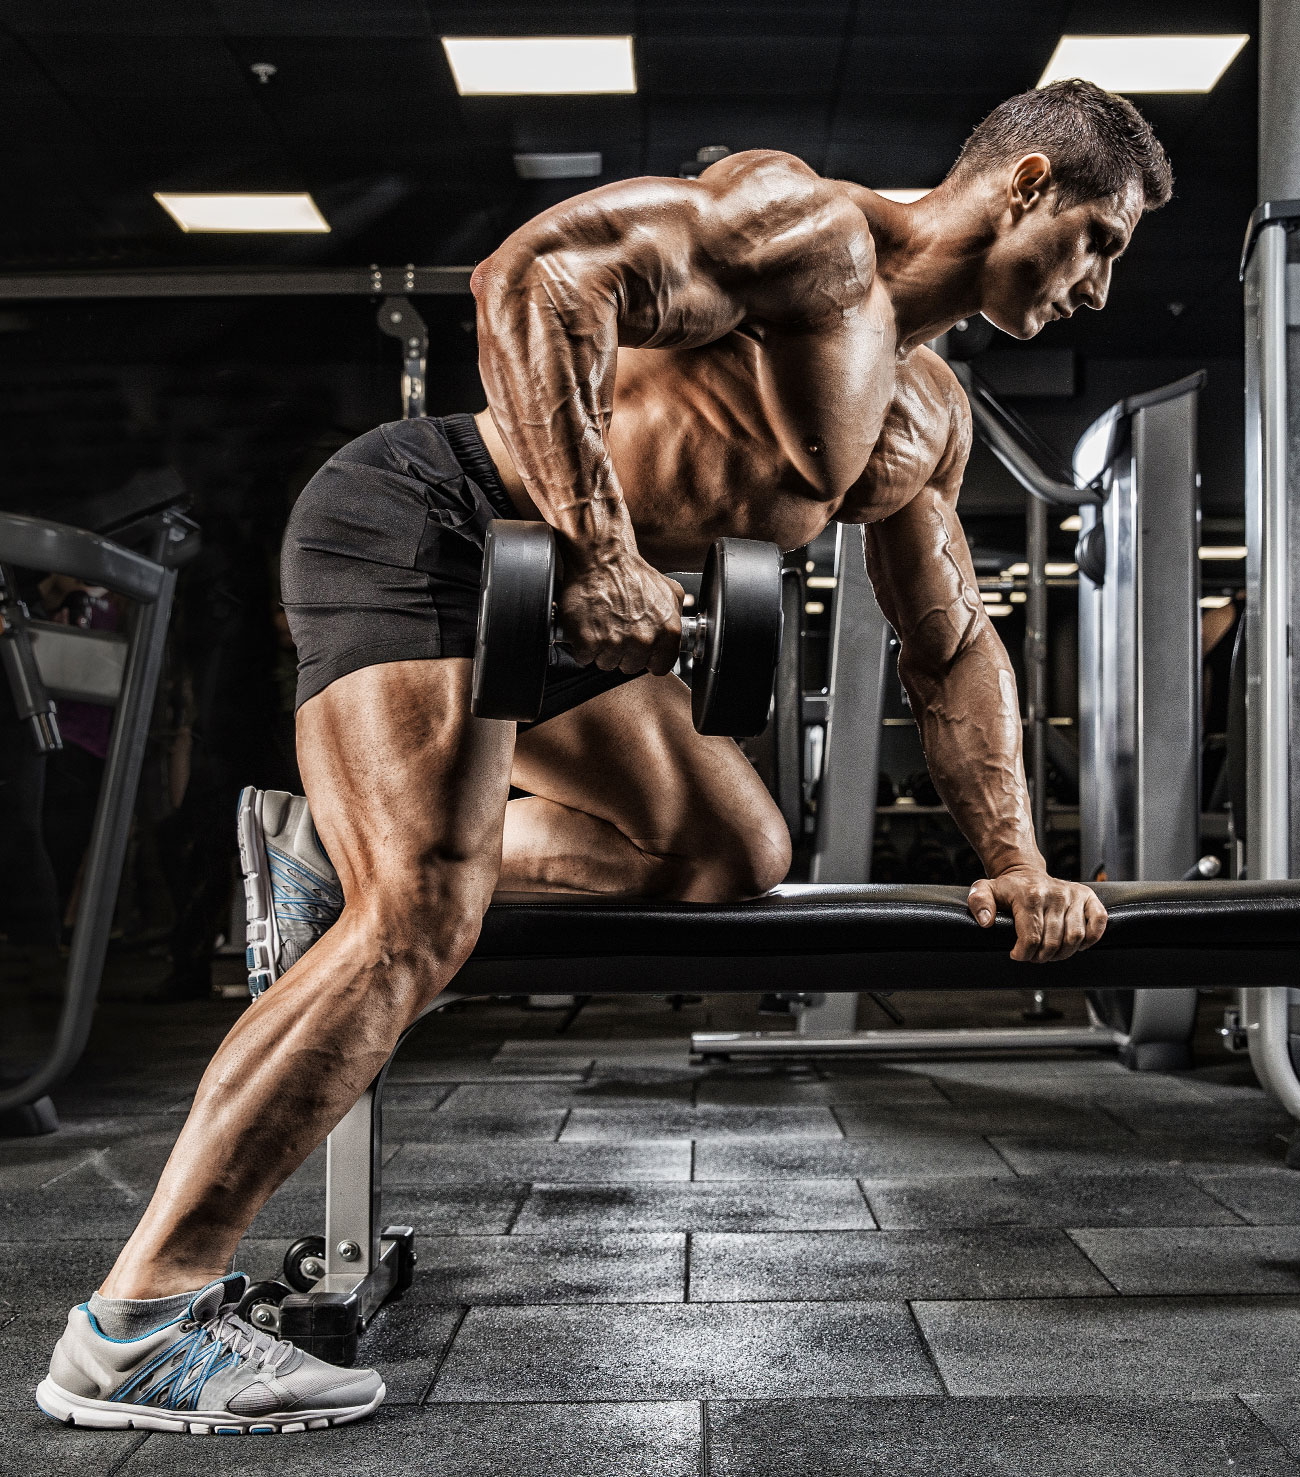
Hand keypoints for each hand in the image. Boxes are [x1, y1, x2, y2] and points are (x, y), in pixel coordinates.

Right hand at [556, 547, 683, 675]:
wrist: (602, 558)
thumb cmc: (631, 572)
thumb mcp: (669, 591)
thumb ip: (677, 617)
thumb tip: (679, 631)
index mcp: (667, 631)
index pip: (660, 667)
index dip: (648, 658)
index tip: (640, 650)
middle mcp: (643, 640)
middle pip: (631, 666)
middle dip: (623, 652)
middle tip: (616, 630)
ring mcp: (615, 643)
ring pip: (607, 664)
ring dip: (602, 650)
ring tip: (602, 625)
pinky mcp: (588, 642)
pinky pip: (584, 658)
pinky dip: (583, 646)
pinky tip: (588, 628)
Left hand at [967, 865, 1107, 961]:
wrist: (1025, 872)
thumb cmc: (1006, 888)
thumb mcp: (983, 890)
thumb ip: (979, 904)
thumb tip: (986, 922)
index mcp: (1030, 896)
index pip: (1032, 937)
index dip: (1024, 954)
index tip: (1017, 954)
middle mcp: (1055, 894)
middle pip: (1054, 942)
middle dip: (1041, 957)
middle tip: (1034, 956)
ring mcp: (1073, 895)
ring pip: (1075, 938)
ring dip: (1063, 953)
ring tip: (1050, 952)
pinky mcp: (1088, 896)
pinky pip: (1098, 922)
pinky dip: (1090, 939)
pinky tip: (1076, 944)